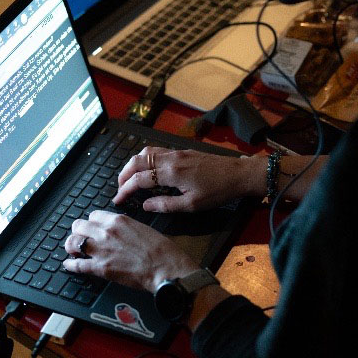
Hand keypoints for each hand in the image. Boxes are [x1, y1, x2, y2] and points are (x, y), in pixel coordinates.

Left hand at [62, 211, 199, 291]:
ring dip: (72, 246)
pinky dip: (70, 265)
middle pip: (79, 226)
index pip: (93, 215)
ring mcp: (101, 250)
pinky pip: (77, 265)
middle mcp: (106, 232)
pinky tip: (69, 265)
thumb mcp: (142, 228)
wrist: (165, 267)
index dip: (92, 223)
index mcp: (118, 220)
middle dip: (79, 232)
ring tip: (73, 251)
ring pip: (73, 242)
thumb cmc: (161, 249)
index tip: (92, 228)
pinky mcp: (101, 268)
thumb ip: (126, 227)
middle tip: (80, 238)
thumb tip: (118, 232)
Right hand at [114, 147, 263, 212]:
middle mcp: (170, 158)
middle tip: (119, 189)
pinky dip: (145, 159)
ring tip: (129, 178)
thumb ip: (166, 205)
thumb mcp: (192, 205)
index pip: (139, 179)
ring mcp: (176, 152)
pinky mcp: (182, 152)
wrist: (239, 174)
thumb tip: (145, 205)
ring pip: (145, 153)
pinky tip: (147, 169)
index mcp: (171, 172)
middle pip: (137, 161)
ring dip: (133, 164)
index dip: (125, 190)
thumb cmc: (218, 191)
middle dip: (124, 174)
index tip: (118, 200)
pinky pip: (156, 151)